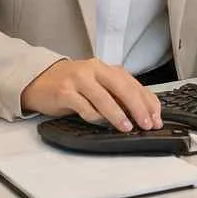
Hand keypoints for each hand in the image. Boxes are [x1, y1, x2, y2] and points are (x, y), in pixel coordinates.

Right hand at [20, 58, 160, 131]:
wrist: (40, 79)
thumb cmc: (74, 84)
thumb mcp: (99, 86)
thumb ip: (117, 95)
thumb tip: (141, 114)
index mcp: (109, 69)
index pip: (135, 86)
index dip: (148, 103)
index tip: (156, 119)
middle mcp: (96, 70)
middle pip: (124, 89)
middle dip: (138, 108)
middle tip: (147, 124)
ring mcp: (80, 79)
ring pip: (105, 98)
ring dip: (118, 115)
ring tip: (127, 128)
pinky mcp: (64, 91)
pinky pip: (84, 106)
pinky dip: (94, 117)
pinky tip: (100, 124)